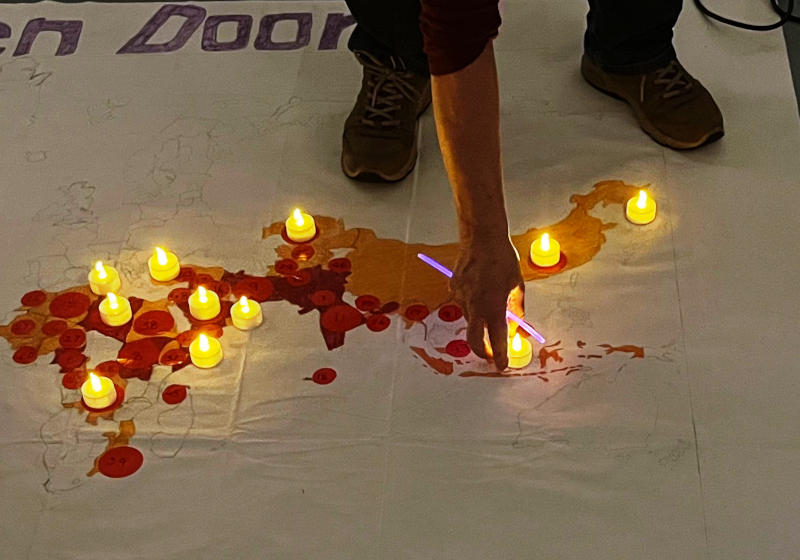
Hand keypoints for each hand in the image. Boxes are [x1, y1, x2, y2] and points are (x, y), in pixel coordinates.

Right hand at [451, 235, 524, 370]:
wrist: (481, 237)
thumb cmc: (502, 258)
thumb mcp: (517, 284)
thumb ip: (516, 306)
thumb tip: (516, 322)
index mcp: (494, 306)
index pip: (497, 340)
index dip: (500, 356)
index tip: (502, 366)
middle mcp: (475, 305)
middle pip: (474, 340)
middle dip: (482, 351)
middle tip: (491, 354)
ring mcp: (461, 297)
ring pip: (470, 319)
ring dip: (479, 321)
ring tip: (489, 303)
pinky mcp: (453, 288)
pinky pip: (463, 302)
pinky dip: (472, 302)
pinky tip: (479, 287)